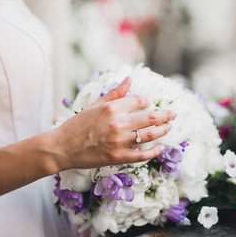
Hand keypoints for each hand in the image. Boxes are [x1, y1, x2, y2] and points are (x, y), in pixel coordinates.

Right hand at [49, 76, 175, 169]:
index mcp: (112, 108)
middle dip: (166, 115)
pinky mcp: (118, 157)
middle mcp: (119, 123)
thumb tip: (129, 79)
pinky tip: (161, 148)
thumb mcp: (95, 105)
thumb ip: (114, 93)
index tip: (147, 104)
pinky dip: (154, 151)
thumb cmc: (77, 125)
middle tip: (173, 115)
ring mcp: (120, 141)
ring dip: (163, 130)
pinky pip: (142, 155)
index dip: (146, 101)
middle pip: (151, 117)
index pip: (139, 101)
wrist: (62, 147)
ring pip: (150, 135)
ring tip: (168, 127)